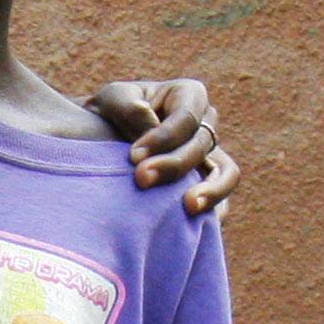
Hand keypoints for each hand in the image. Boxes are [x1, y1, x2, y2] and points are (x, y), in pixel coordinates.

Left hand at [84, 77, 237, 213]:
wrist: (97, 143)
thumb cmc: (106, 115)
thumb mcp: (110, 100)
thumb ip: (127, 106)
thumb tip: (151, 124)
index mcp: (187, 95)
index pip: (187, 117)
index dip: (164, 137)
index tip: (134, 156)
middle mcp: (205, 125)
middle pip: (201, 146)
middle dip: (174, 164)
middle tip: (142, 179)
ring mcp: (209, 157)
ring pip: (226, 173)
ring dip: (211, 191)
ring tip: (189, 207)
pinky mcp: (204, 186)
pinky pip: (221, 200)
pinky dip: (213, 212)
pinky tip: (196, 228)